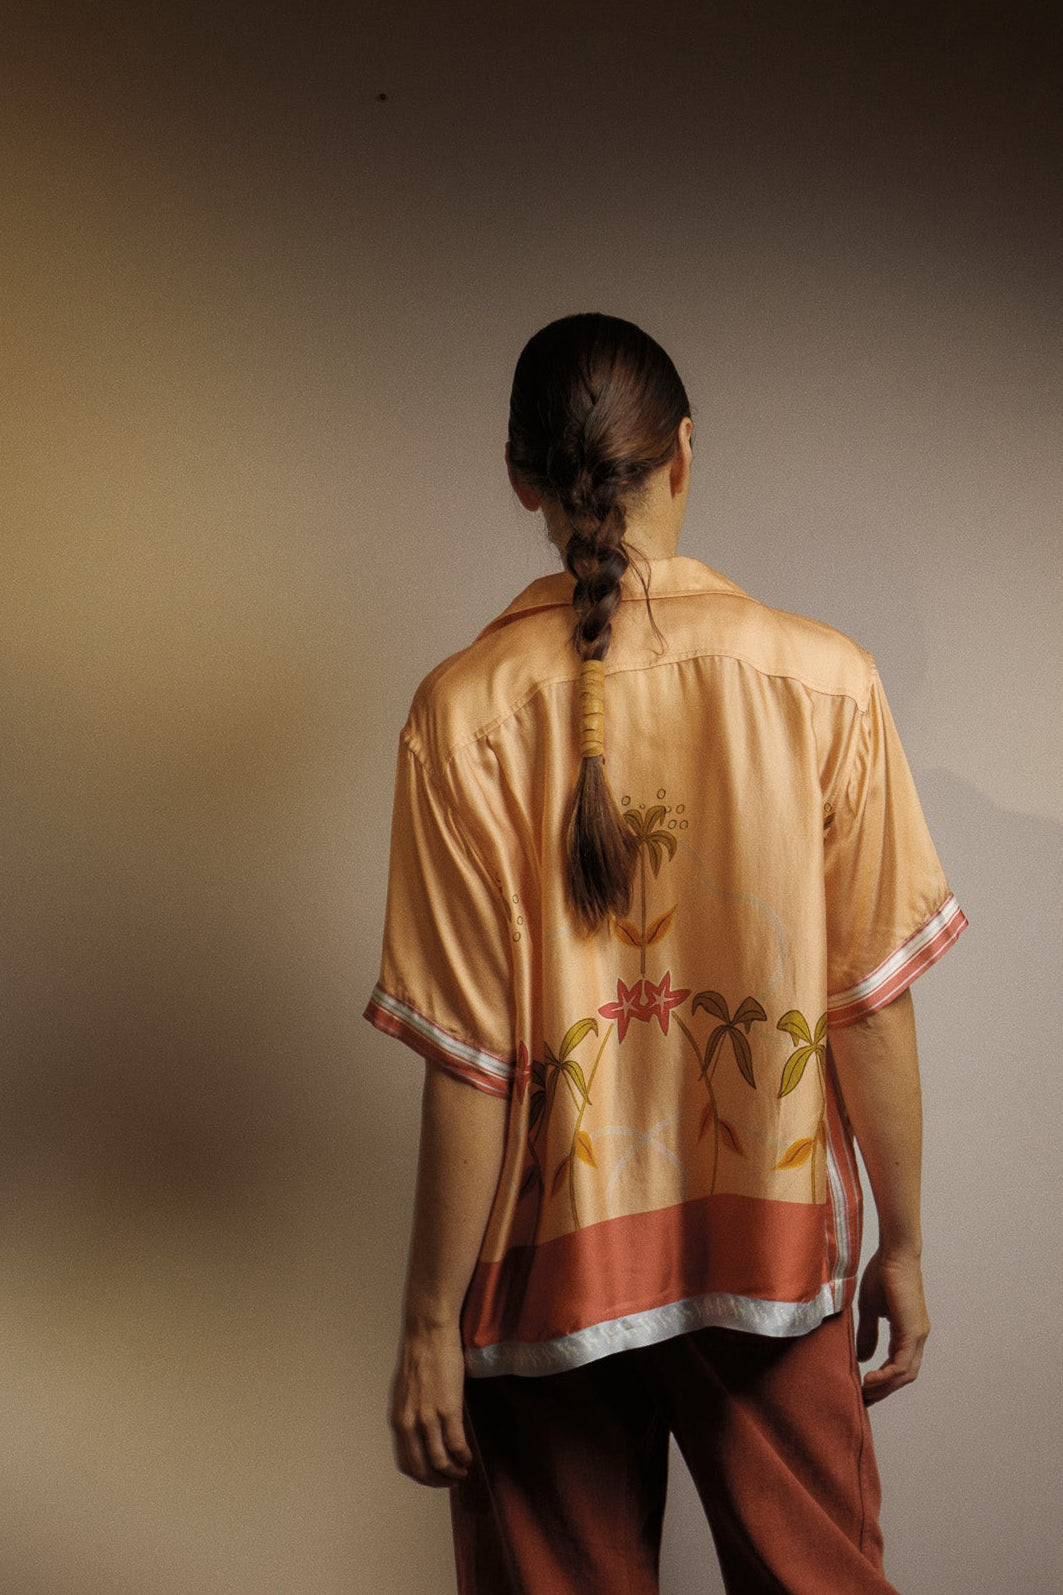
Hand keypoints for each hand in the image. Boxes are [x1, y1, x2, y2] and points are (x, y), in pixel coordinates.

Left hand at [389, 1324, 472, 1486]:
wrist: (428, 1333)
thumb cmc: (420, 1357)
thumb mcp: (406, 1393)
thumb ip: (411, 1415)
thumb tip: (423, 1434)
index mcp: (398, 1420)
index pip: (406, 1463)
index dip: (423, 1477)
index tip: (436, 1478)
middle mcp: (409, 1424)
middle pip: (421, 1469)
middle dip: (438, 1481)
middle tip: (453, 1481)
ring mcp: (427, 1418)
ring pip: (439, 1461)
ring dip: (453, 1472)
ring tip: (463, 1471)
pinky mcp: (447, 1409)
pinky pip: (456, 1444)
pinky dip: (463, 1456)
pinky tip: (469, 1456)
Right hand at [856, 1248, 929, 1404]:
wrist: (893, 1254)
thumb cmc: (881, 1275)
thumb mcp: (870, 1309)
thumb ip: (869, 1333)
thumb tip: (866, 1358)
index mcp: (909, 1332)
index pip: (900, 1366)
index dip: (884, 1381)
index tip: (864, 1389)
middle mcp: (918, 1337)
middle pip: (905, 1376)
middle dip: (884, 1390)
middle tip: (863, 1399)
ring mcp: (918, 1335)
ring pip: (905, 1374)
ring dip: (885, 1387)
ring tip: (864, 1393)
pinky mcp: (912, 1330)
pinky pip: (901, 1363)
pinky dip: (887, 1375)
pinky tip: (870, 1379)